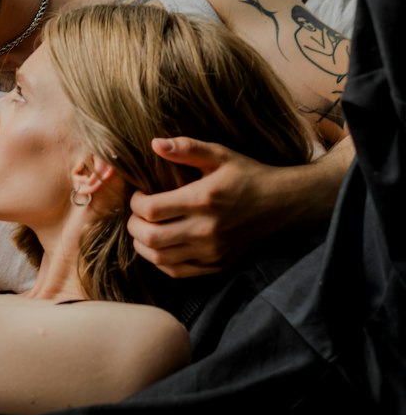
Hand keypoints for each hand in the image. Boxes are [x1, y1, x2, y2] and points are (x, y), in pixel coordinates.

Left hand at [127, 137, 285, 277]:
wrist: (280, 204)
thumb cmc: (247, 176)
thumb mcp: (219, 155)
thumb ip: (187, 148)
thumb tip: (155, 143)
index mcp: (202, 200)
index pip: (151, 209)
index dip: (135, 203)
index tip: (138, 194)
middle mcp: (205, 230)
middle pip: (151, 237)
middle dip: (133, 224)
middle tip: (136, 213)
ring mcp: (211, 252)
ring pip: (160, 258)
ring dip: (142, 244)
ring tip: (143, 228)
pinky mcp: (216, 265)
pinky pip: (177, 271)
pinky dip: (160, 261)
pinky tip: (160, 245)